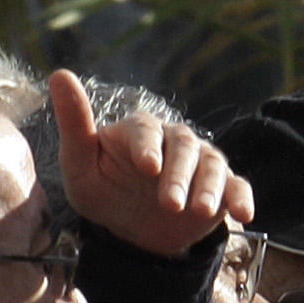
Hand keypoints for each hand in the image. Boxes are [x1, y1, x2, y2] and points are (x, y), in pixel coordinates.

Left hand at [44, 70, 251, 259]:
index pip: (146, 131)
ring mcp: (201, 163)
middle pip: (184, 148)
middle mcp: (174, 141)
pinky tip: (243, 215)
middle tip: (170, 204)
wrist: (131, 229)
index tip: (147, 168)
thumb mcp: (79, 164)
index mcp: (140, 131)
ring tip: (198, 211)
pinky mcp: (221, 187)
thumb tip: (60, 73)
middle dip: (179, 175)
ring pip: (212, 167)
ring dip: (208, 188)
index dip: (148, 147)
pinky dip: (242, 198)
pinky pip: (237, 187)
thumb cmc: (102, 190)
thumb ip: (74, 123)